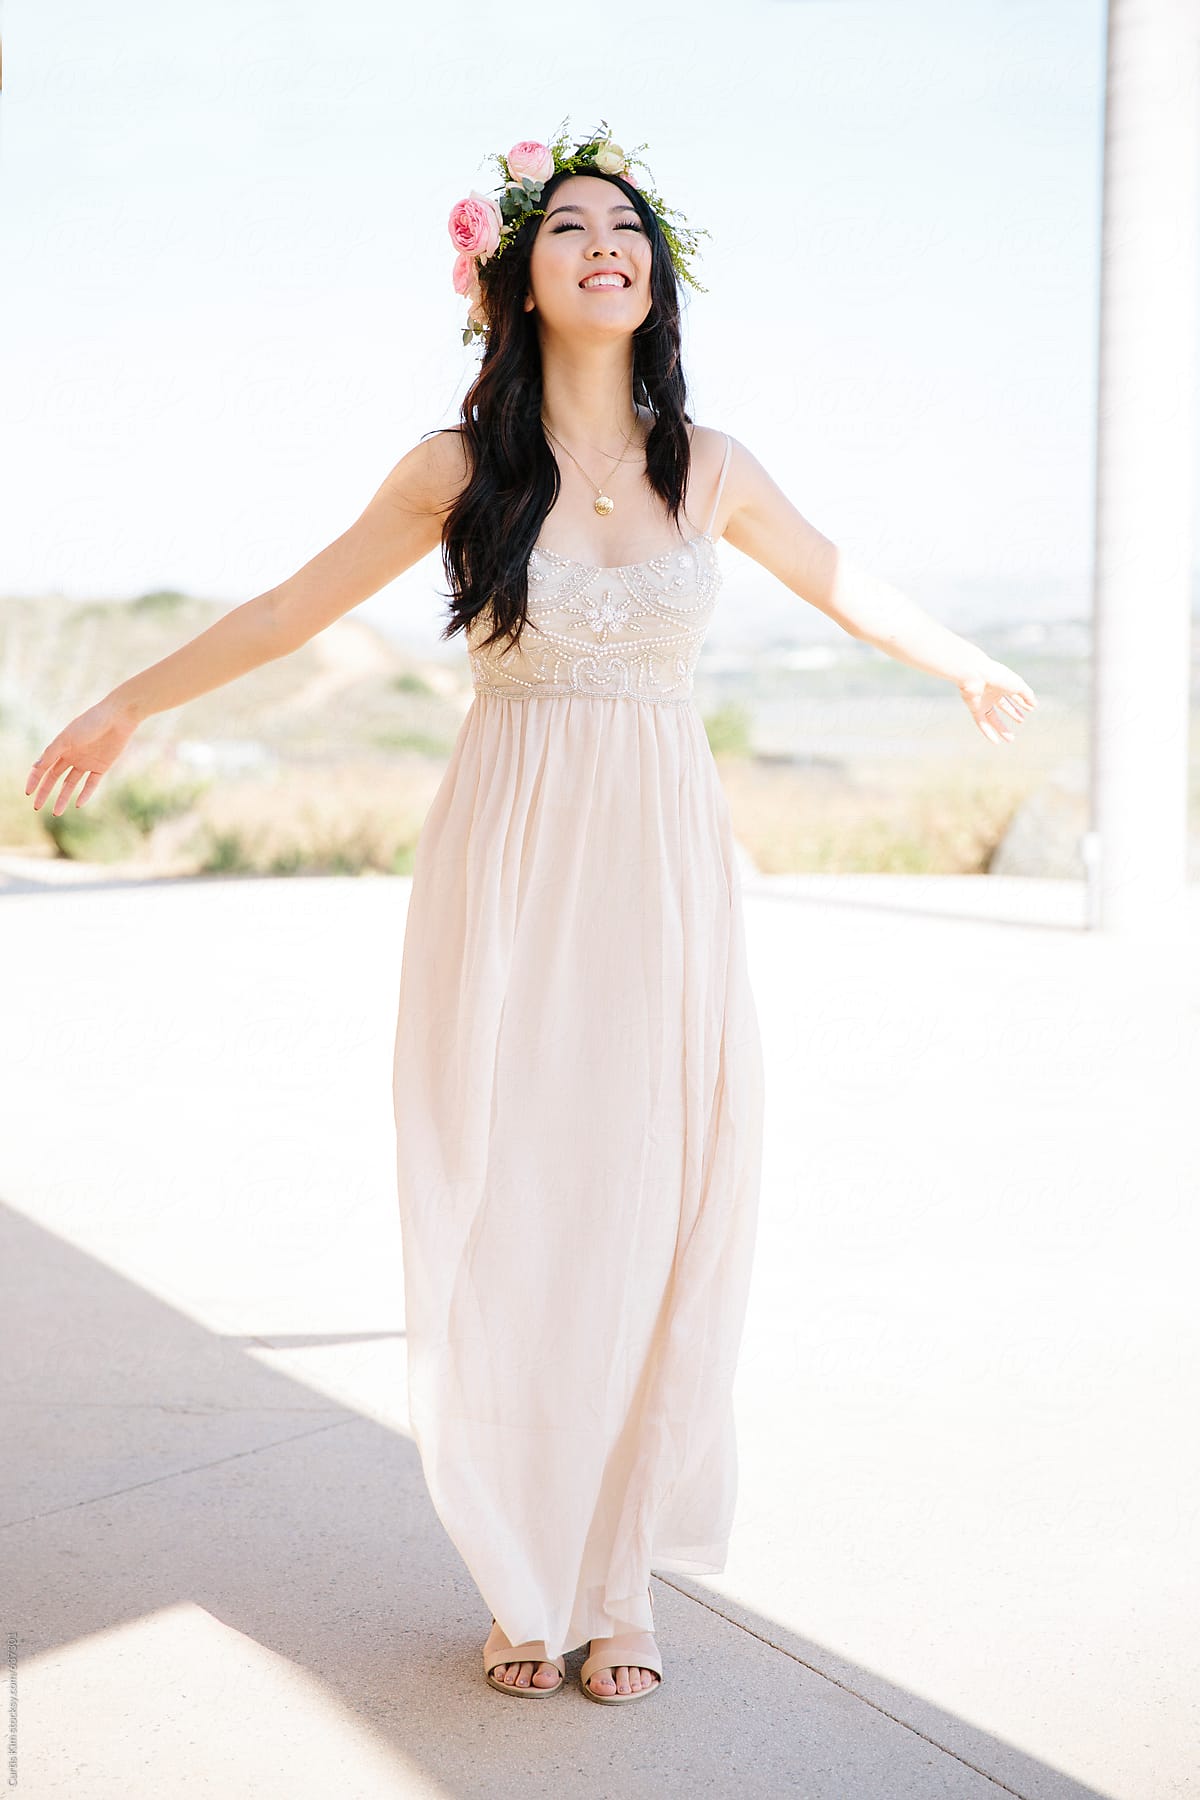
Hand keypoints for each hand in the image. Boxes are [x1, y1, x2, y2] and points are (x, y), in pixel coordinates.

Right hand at [25, 696, 140, 814]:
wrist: (117, 718)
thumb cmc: (90, 723)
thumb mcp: (67, 738)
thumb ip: (52, 753)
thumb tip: (35, 767)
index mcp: (60, 747)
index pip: (43, 767)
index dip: (34, 780)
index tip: (28, 793)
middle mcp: (71, 756)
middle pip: (54, 778)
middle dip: (45, 792)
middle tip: (37, 807)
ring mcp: (86, 762)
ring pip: (70, 784)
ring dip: (63, 797)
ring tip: (55, 812)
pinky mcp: (101, 766)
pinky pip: (91, 784)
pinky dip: (84, 794)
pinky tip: (77, 804)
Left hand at [957, 658, 1037, 745]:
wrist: (975, 675)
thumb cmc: (997, 676)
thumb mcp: (1017, 685)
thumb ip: (1027, 695)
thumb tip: (1034, 704)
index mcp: (1003, 683)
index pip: (1014, 694)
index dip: (1022, 701)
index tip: (1030, 709)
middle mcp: (992, 692)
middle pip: (1004, 705)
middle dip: (1013, 713)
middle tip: (1022, 721)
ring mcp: (983, 701)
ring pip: (993, 718)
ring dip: (1002, 728)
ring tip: (1011, 739)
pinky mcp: (974, 708)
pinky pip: (981, 723)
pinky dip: (988, 732)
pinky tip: (995, 742)